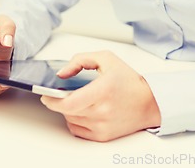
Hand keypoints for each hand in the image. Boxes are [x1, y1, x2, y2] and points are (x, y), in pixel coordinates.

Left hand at [40, 51, 160, 141]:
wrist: (148, 102)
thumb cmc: (129, 80)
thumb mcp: (106, 59)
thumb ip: (80, 60)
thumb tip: (62, 73)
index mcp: (103, 90)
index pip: (69, 102)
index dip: (52, 100)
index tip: (46, 94)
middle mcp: (102, 111)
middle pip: (67, 111)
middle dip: (59, 101)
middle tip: (60, 94)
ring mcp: (102, 126)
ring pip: (71, 120)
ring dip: (68, 110)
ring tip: (78, 99)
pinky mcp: (103, 136)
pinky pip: (78, 130)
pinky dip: (75, 120)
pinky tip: (82, 111)